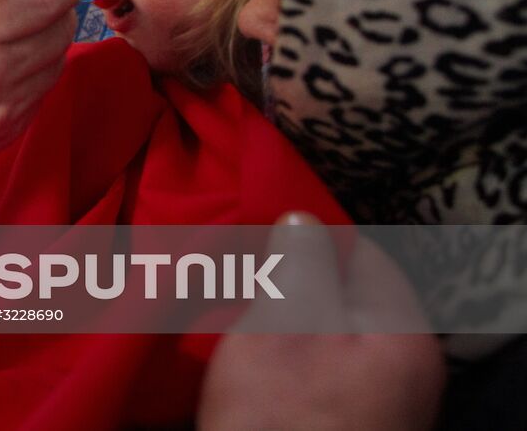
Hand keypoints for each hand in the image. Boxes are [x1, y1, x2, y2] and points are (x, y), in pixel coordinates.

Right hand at [0, 0, 78, 165]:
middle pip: (62, 29)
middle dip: (57, 9)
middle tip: (37, 3)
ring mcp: (3, 108)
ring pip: (58, 62)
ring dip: (48, 42)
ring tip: (18, 36)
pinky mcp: (8, 131)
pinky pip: (42, 92)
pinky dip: (35, 73)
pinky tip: (7, 67)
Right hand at [197, 212, 444, 430]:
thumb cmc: (281, 420)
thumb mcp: (283, 324)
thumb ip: (299, 265)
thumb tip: (303, 220)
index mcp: (402, 334)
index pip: (362, 253)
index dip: (305, 236)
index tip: (254, 235)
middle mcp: (405, 370)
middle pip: (344, 298)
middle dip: (287, 283)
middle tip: (233, 279)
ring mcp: (379, 408)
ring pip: (325, 338)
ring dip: (277, 323)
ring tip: (226, 320)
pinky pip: (315, 376)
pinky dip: (279, 363)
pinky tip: (242, 368)